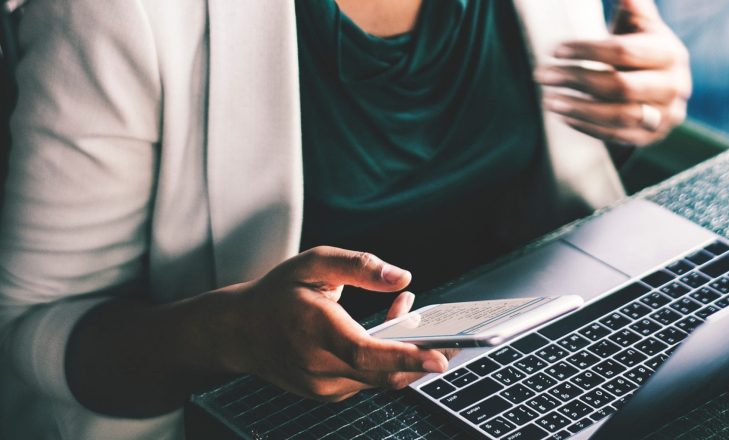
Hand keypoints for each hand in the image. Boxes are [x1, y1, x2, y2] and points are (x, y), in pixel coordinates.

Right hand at [226, 246, 450, 401]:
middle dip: (424, 359)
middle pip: (382, 373)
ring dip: (406, 355)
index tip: (438, 358)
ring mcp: (323, 386)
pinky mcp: (329, 394)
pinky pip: (369, 380)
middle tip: (457, 342)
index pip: (365, 352)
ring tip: (416, 318)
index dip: (404, 357)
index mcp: (313, 329)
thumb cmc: (278, 294)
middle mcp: (318, 365)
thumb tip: (401, 277)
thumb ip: (358, 266)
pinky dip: (387, 361)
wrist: (239, 332)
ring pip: (380, 378)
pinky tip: (391, 332)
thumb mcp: (313, 263)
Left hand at [534, 0, 690, 146]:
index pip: (624, 52)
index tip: (555, 50)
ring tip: (548, 100)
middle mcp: (673, 86)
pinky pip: (616, 136)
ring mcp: (664, 115)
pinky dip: (587, 127)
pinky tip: (563, 116)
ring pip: (619, 116)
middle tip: (542, 75)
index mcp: (670, 53)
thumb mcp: (640, 24)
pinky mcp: (652, 137)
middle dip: (577, 80)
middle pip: (620, 86)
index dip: (587, 50)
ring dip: (579, 108)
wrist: (663, 85)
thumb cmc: (642, 47)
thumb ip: (632, 5)